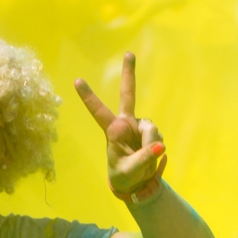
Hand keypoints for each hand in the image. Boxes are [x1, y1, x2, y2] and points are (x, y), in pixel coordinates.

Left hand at [75, 53, 167, 195]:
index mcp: (112, 130)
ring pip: (151, 129)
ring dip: (151, 144)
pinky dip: (157, 149)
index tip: (77, 81)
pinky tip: (151, 158)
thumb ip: (143, 159)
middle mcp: (125, 123)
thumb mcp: (130, 172)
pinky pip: (158, 138)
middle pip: (128, 94)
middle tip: (129, 53)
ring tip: (145, 161)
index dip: (88, 96)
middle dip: (129, 74)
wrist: (136, 183)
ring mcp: (139, 126)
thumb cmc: (124, 177)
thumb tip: (160, 147)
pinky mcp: (151, 133)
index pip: (98, 111)